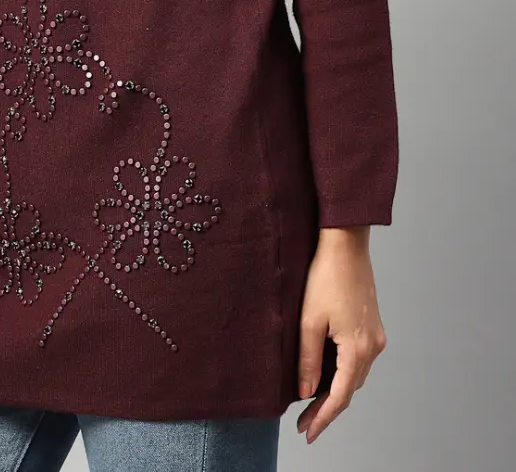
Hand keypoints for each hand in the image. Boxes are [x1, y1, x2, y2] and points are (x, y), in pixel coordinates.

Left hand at [296, 226, 387, 443]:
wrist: (345, 244)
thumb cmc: (325, 276)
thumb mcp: (308, 320)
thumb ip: (308, 359)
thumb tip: (306, 391)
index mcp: (357, 348)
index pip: (340, 396)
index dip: (323, 418)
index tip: (308, 433)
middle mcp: (372, 346)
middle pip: (350, 389)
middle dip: (327, 408)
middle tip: (304, 423)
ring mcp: (375, 336)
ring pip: (354, 375)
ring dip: (335, 390)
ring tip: (310, 403)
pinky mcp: (372, 325)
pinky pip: (357, 359)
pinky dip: (342, 372)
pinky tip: (326, 374)